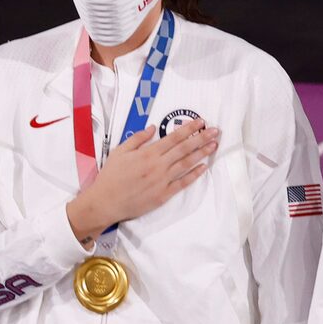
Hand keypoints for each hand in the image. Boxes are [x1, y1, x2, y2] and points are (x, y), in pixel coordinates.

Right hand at [65, 116, 219, 240]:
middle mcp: (158, 165)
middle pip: (184, 148)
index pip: (173, 137)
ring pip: (186, 164)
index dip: (189, 129)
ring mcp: (162, 180)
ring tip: (214, 146)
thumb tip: (152, 127)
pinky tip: (203, 167)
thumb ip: (137, 139)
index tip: (201, 122)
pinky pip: (182, 183)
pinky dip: (194, 175)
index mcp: (148, 153)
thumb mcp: (119, 151)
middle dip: (201, 138)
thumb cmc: (111, 175)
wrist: (106, 201)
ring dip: (202, 154)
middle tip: (216, 131)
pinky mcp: (163, 195)